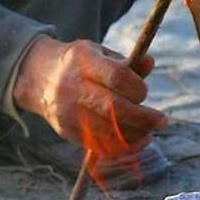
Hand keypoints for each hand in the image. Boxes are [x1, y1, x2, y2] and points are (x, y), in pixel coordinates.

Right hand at [12, 34, 167, 156]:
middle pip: (113, 108)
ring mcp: (67, 111)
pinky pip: (98, 145)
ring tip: (149, 133)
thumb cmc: (78, 63)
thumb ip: (125, 62)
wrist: (38, 77)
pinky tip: (133, 141)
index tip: (144, 92)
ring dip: (135, 135)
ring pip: (107, 131)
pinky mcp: (66, 131)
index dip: (137, 87)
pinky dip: (120, 146)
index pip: (116, 76)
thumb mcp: (98, 53)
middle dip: (142, 118)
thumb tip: (149, 63)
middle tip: (161, 121)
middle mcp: (72, 86)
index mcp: (82, 61)